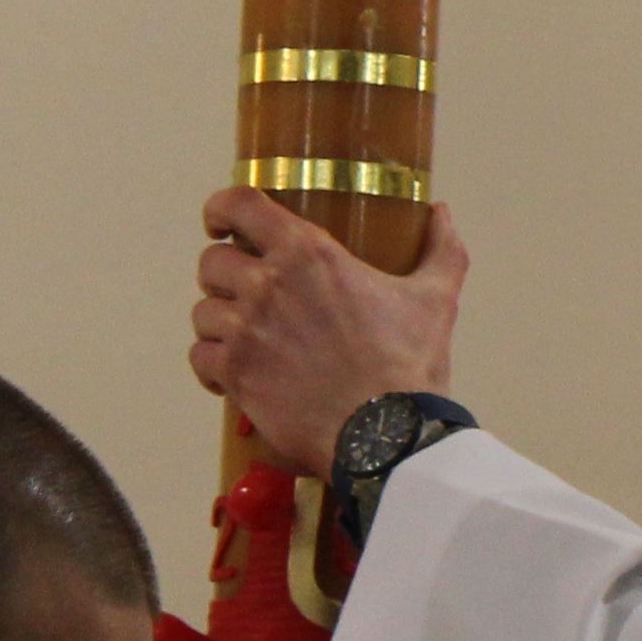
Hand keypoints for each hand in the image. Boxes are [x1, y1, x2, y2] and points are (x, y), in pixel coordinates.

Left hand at [190, 188, 465, 476]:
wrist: (386, 434)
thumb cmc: (408, 364)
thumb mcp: (435, 298)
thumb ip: (440, 249)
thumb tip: (442, 213)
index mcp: (308, 252)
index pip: (240, 205)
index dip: (221, 208)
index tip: (221, 223)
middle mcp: (267, 285)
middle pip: (212, 262)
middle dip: (224, 275)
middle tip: (245, 293)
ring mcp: (246, 331)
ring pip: (202, 312)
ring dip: (219, 323)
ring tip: (245, 339)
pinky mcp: (235, 374)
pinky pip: (199, 357)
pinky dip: (212, 365)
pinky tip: (232, 375)